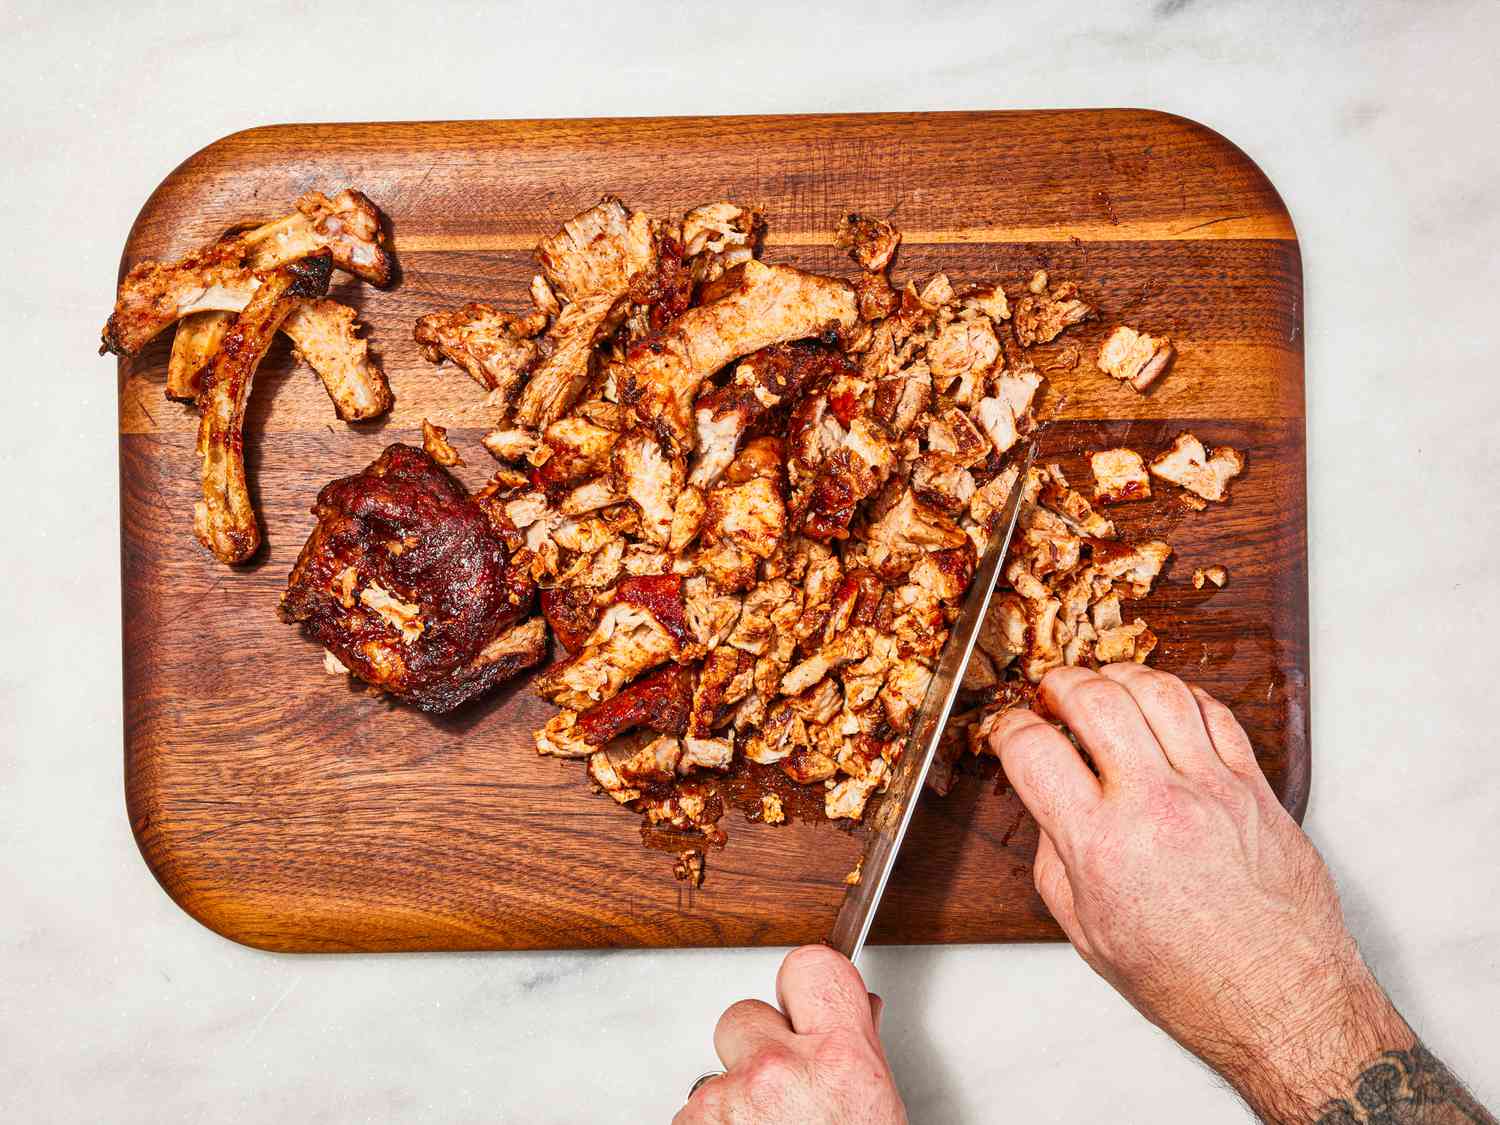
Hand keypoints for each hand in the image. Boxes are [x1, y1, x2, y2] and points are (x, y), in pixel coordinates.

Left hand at [674, 945, 906, 1124]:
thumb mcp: (874, 1106)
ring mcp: (731, 1097)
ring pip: (718, 1066)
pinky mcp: (693, 1123)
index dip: (805, 984)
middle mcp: (781, 1070)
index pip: (811, 964)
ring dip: (734, 1093)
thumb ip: (858, 1051)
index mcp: (841, 1059)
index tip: (802, 999)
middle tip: (781, 1089)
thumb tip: (857, 1010)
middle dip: (758, 1043)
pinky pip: (694, 1109)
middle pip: (746, 1012)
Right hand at [988, 666, 1408, 1120]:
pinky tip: (1164, 707)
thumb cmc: (1190, 981)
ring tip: (1106, 688)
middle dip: (1061, 684)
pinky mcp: (1255, 788)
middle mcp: (1155, 806)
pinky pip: (1215, 713)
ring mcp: (1211, 789)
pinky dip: (1181, 696)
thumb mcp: (1087, 931)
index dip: (1007, 729)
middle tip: (1053, 694)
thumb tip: (1051, 806)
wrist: (1280, 1001)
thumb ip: (1056, 858)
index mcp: (1100, 847)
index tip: (1009, 730)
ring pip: (1159, 690)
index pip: (1033, 750)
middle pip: (1095, 699)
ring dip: (1120, 677)